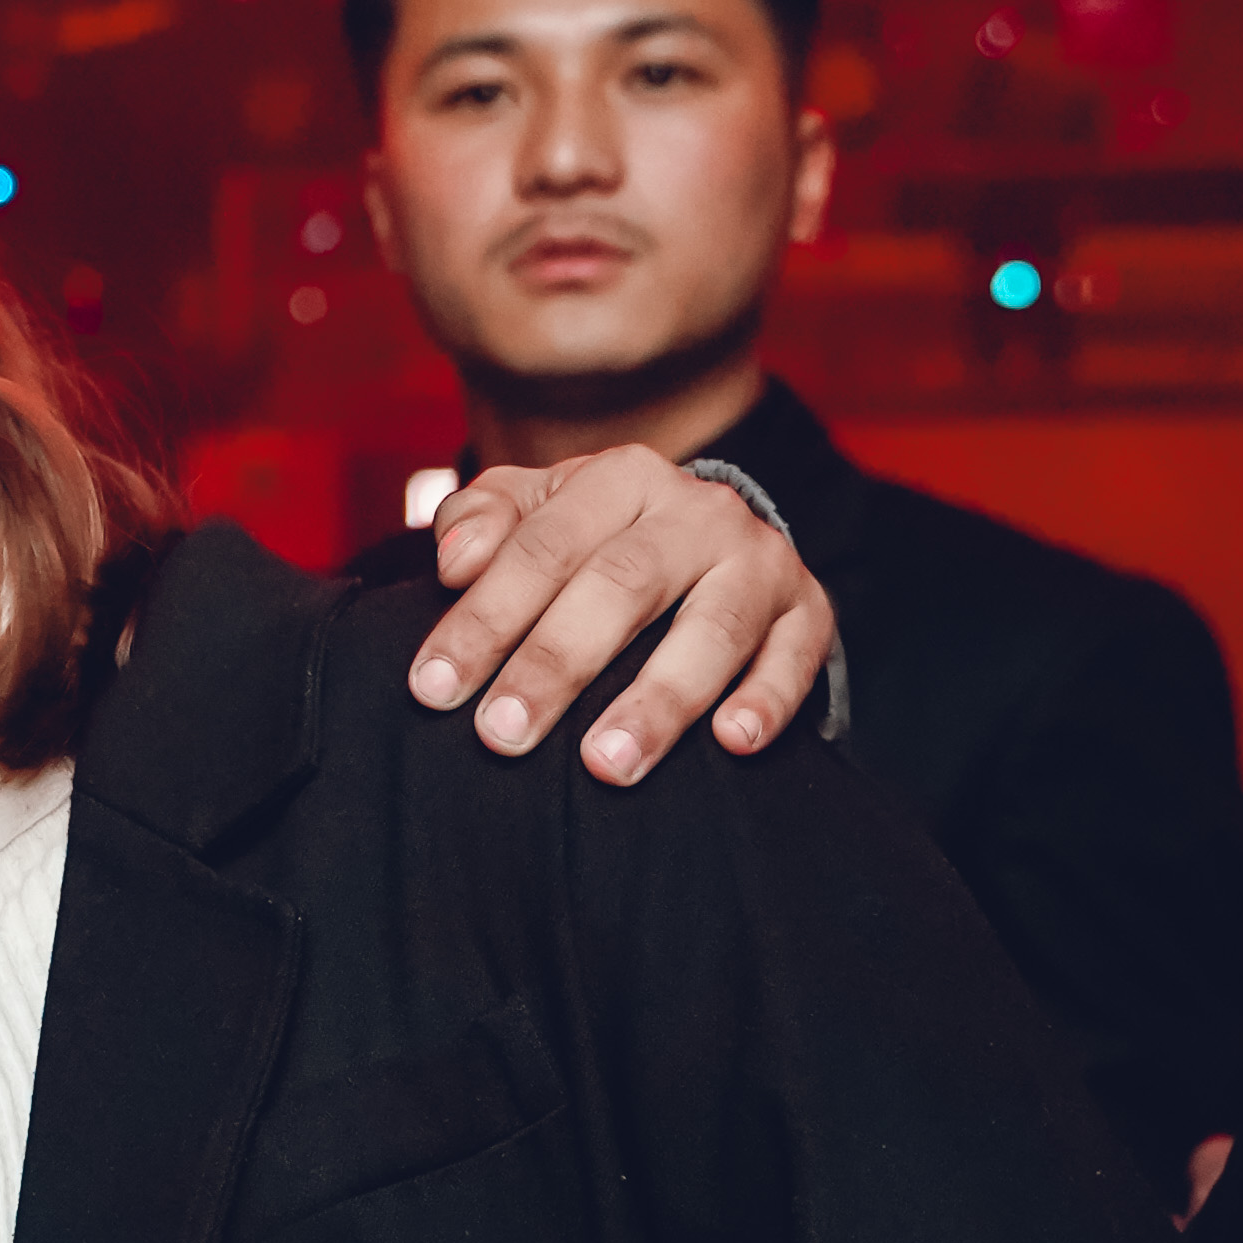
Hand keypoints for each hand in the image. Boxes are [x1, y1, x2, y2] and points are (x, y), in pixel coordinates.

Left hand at [405, 450, 836, 786]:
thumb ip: (480, 523)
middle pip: (622, 585)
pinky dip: (768, 699)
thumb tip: (454, 561)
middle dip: (557, 663)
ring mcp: (760, 561)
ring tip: (607, 764)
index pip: (542, 547)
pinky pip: (796, 656)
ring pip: (714, 626)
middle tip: (503, 734)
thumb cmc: (592, 542)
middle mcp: (697, 511)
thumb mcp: (531, 513)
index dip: (484, 618)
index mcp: (620, 478)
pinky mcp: (809, 612)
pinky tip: (731, 744)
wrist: (705, 544)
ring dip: (660, 699)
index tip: (433, 688)